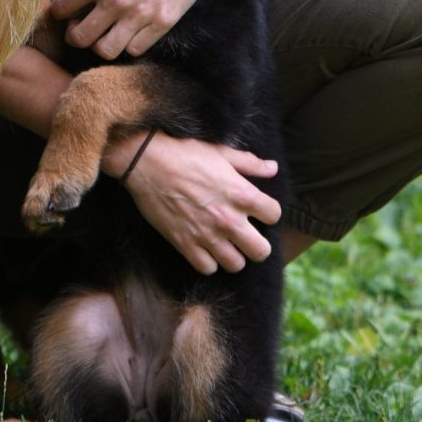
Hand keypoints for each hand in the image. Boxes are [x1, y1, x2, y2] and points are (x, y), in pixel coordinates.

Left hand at [49, 0, 238, 58]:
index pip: (63, 7)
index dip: (58, 11)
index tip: (64, 11)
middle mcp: (117, 1)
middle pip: (80, 38)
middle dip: (74, 36)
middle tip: (79, 29)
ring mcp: (141, 15)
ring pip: (107, 50)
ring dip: (101, 45)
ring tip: (104, 34)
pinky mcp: (162, 23)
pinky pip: (136, 49)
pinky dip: (128, 45)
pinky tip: (129, 33)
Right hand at [111, 132, 281, 273]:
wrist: (147, 163)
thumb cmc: (185, 154)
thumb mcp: (222, 153)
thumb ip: (250, 164)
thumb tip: (272, 168)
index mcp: (242, 195)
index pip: (274, 215)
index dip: (268, 212)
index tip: (258, 210)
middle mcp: (229, 220)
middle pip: (261, 251)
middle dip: (257, 244)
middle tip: (246, 236)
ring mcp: (207, 236)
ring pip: (236, 265)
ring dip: (233, 255)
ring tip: (226, 244)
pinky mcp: (185, 245)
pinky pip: (207, 268)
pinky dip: (208, 262)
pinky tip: (205, 249)